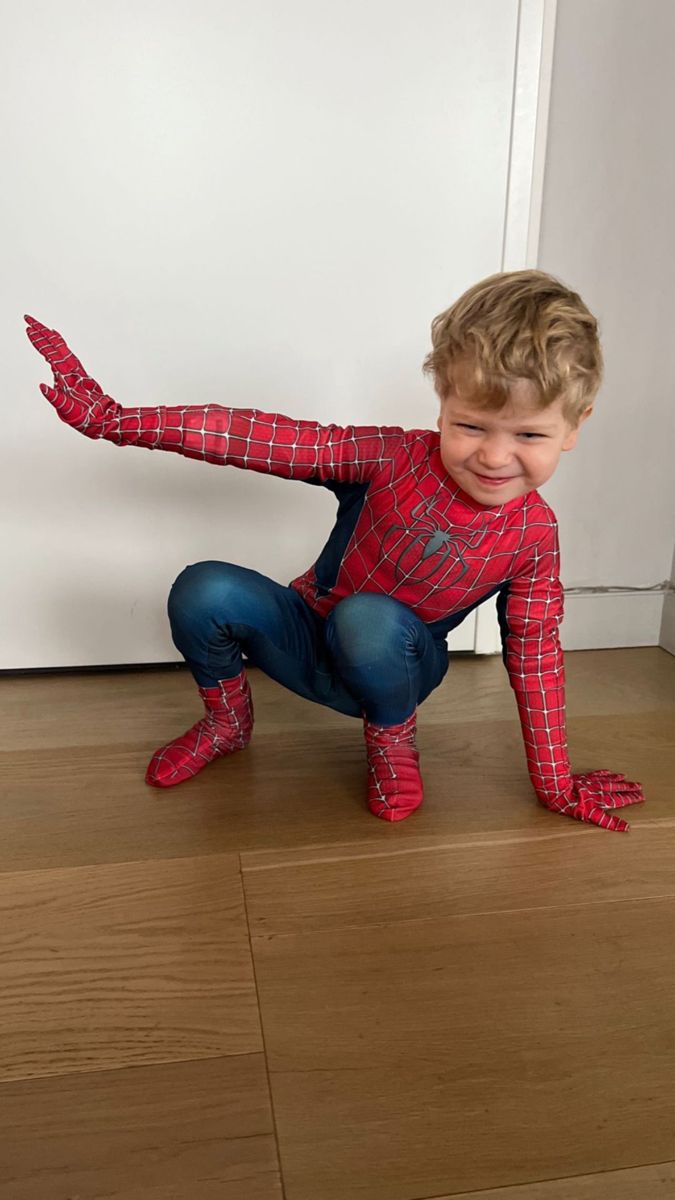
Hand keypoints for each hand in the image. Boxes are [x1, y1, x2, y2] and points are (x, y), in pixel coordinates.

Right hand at [25, 315, 120, 438]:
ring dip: (48, 335)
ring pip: (61, 347)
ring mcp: (76, 370)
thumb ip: (54, 398)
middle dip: (41, 331)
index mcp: (67, 376)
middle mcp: (72, 370)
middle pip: (55, 344)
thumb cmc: (86, 418)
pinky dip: (58, 344)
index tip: (28, 329)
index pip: (50, 353)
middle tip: (28, 319)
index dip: (39, 341)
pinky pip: (66, 353)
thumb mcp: (68, 411)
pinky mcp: (78, 374)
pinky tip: (56, 342)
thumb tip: (42, 387)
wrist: (104, 419)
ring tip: (39, 326)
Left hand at [540, 770, 644, 831]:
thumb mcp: (590, 817)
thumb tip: (626, 828)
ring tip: (626, 778)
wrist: (557, 789)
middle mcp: (598, 790)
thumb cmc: (571, 805)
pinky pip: (596, 774)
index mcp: (601, 800)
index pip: (619, 800)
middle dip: (628, 789)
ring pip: (608, 780)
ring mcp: (590, 783)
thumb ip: (609, 822)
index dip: (630, 799)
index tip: (641, 797)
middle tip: (640, 786)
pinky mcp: (582, 778)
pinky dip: (603, 773)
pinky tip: (608, 771)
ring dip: (618, 780)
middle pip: (616, 789)